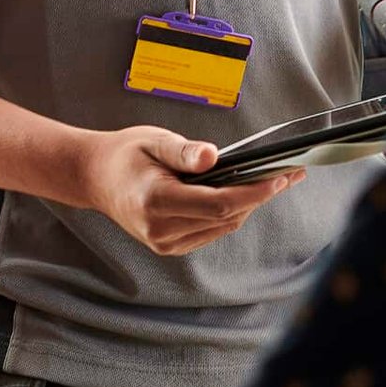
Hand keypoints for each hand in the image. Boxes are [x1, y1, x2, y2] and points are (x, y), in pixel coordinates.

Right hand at [76, 125, 303, 256]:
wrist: (95, 178)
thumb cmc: (126, 154)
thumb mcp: (154, 140)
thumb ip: (184, 151)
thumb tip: (213, 157)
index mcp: (155, 201)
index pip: (218, 204)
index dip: (254, 193)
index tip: (280, 176)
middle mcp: (160, 229)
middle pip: (226, 216)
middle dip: (260, 195)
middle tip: (290, 172)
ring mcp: (165, 242)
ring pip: (224, 226)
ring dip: (250, 205)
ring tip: (276, 180)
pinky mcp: (170, 246)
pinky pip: (212, 230)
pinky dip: (232, 212)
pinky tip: (247, 193)